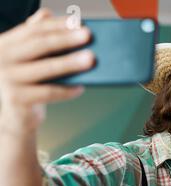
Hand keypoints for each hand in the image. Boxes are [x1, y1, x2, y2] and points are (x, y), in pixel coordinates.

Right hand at [0, 8, 94, 133]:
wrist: (18, 114)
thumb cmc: (32, 82)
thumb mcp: (34, 59)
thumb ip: (39, 37)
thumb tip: (49, 14)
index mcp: (6, 43)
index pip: (35, 29)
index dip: (57, 24)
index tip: (78, 21)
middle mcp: (2, 58)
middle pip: (40, 45)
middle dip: (66, 39)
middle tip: (88, 36)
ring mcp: (8, 79)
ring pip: (46, 68)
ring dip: (70, 63)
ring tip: (91, 59)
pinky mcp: (17, 98)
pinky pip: (48, 92)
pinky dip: (66, 90)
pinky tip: (81, 87)